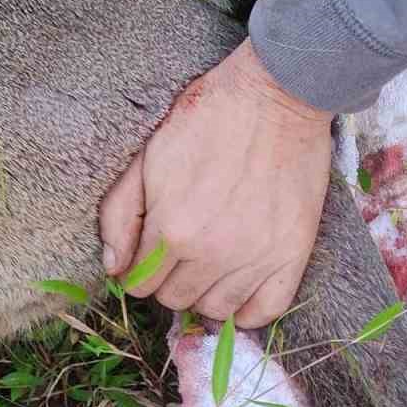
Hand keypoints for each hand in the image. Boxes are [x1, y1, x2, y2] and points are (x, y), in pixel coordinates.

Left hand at [100, 39, 332, 327]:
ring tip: (211, 261)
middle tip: (182, 248)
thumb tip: (113, 268)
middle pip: (175, 300)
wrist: (276, 95)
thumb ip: (120, 214)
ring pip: (216, 310)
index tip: (152, 250)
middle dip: (170, 279)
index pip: (139, 284)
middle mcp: (212, 252)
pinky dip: (248, 309)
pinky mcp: (293, 254)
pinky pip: (265, 311)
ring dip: (206, 292)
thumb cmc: (208, 118)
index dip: (140, 268)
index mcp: (171, 229)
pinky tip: (239, 285)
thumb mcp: (148, 157)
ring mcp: (256, 258)